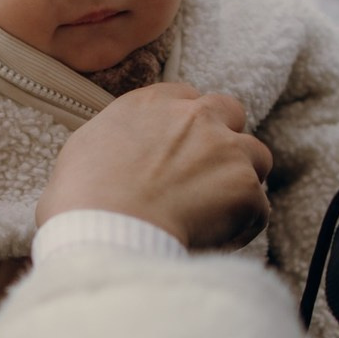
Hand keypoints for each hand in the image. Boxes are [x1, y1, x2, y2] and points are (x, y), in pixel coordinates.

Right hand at [36, 83, 271, 250]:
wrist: (105, 230)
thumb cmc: (80, 198)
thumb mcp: (82, 149)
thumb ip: (114, 138)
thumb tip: (116, 157)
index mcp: (151, 103)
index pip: (186, 96)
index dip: (186, 124)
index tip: (177, 148)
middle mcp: (195, 117)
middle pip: (231, 113)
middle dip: (224, 139)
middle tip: (204, 174)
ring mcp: (226, 150)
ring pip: (256, 157)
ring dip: (241, 179)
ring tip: (216, 210)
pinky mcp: (245, 189)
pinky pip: (258, 208)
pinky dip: (241, 225)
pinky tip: (215, 241)